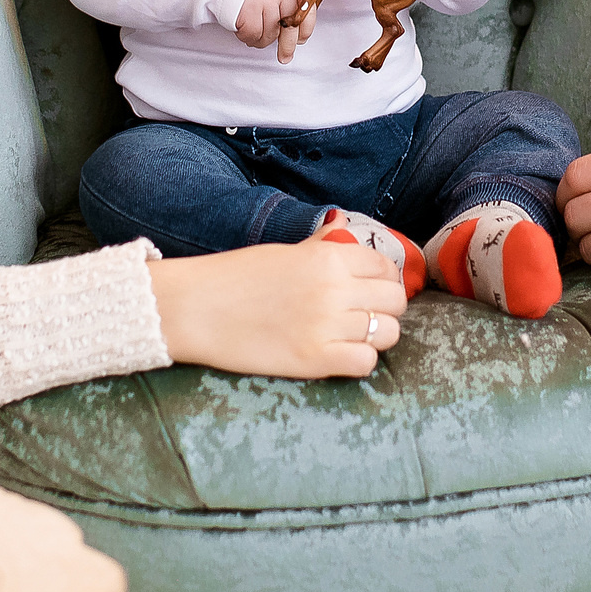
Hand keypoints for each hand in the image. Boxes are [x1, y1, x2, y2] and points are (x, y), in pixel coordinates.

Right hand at [148, 240, 407, 378]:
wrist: (194, 308)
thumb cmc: (234, 277)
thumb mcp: (284, 252)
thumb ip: (322, 246)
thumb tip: (343, 228)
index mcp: (328, 258)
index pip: (386, 268)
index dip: (384, 280)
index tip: (373, 288)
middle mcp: (334, 290)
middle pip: (395, 302)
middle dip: (387, 308)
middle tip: (367, 314)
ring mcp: (326, 326)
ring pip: (388, 334)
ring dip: (376, 336)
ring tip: (353, 335)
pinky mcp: (314, 360)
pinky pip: (366, 363)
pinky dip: (359, 360)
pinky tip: (339, 353)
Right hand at [234, 0, 316, 60]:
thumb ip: (291, 1)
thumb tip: (299, 31)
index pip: (308, 12)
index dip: (305, 30)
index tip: (301, 39)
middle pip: (290, 28)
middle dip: (287, 45)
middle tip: (284, 56)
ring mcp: (265, 1)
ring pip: (270, 35)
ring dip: (262, 38)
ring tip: (254, 27)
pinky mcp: (248, 12)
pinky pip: (254, 36)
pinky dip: (249, 37)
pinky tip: (244, 28)